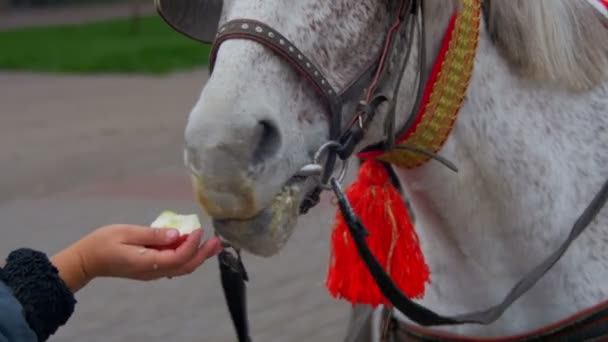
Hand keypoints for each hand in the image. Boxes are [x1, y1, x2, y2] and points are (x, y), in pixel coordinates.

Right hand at [51, 224, 222, 291]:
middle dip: (203, 254)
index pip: (178, 256)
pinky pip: (173, 265)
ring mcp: (152, 272)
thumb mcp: (127, 233)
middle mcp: (153, 271)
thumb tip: (178, 234)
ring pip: (181, 267)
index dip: (192, 243)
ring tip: (212, 244)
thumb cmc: (103, 243)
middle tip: (218, 241)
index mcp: (148, 263)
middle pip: (185, 266)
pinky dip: (185, 255)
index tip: (198, 228)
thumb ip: (153, 234)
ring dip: (197, 255)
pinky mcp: (150, 269)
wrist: (87, 260)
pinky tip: (191, 244)